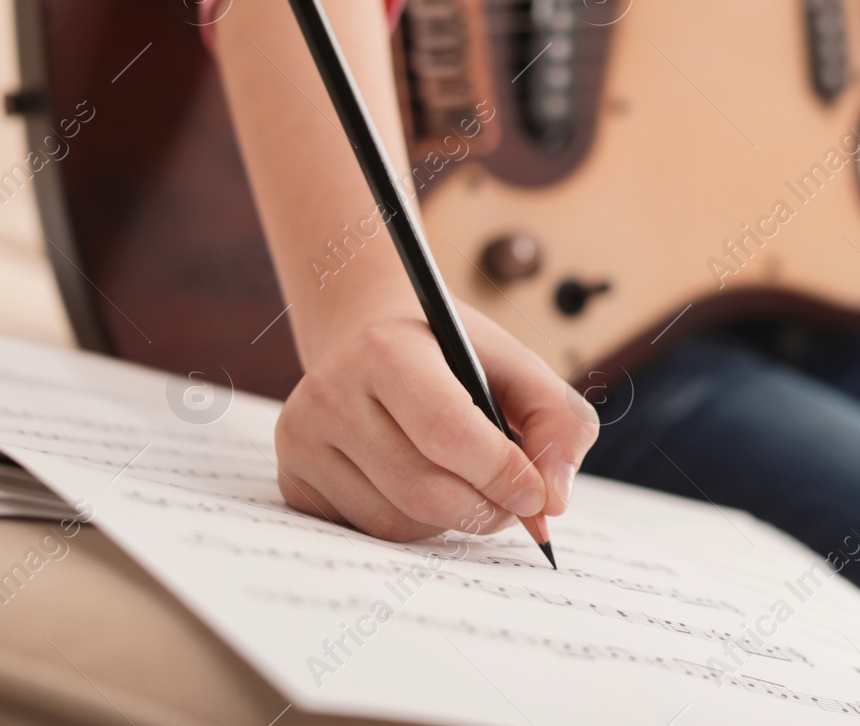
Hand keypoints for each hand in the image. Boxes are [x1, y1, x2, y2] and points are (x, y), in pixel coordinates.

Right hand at [274, 301, 599, 541]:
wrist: (373, 336)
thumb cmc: (455, 356)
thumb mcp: (518, 368)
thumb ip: (558, 424)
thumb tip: (553, 503)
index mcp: (385, 349)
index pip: (448, 433)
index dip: (502, 474)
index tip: (537, 497)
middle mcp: (330, 392)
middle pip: (422, 488)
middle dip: (484, 509)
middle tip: (516, 506)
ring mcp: (301, 440)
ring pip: (395, 522)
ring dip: (451, 522)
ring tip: (473, 491)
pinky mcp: (292, 480)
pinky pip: (367, 533)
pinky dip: (413, 526)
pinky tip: (425, 488)